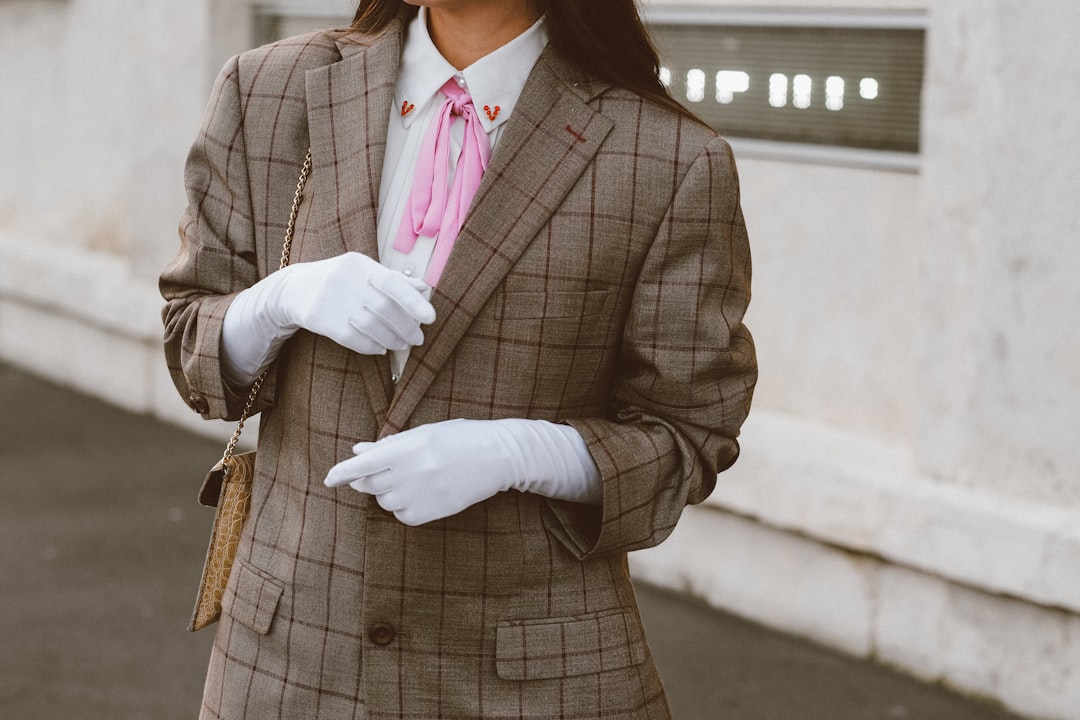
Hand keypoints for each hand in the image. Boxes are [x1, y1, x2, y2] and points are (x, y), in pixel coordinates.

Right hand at [221, 253, 435, 382]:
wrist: (294, 289)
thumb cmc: (340, 281)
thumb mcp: (364, 272)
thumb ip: (393, 280)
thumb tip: (424, 288)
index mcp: (360, 264)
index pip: (392, 283)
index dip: (413, 301)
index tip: (430, 317)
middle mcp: (346, 280)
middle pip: (384, 308)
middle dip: (406, 327)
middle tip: (417, 339)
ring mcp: (331, 300)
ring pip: (370, 326)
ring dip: (391, 339)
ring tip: (401, 345)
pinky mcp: (321, 319)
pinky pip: (353, 338)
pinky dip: (371, 346)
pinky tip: (380, 349)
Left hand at [324, 418, 601, 525]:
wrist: (499, 456)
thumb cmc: (460, 437)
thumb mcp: (424, 432)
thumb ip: (390, 444)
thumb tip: (357, 451)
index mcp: (411, 446)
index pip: (365, 463)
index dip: (343, 472)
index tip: (329, 479)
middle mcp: (415, 471)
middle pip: (371, 484)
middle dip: (366, 480)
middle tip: (373, 474)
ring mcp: (426, 494)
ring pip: (386, 502)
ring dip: (386, 493)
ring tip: (407, 480)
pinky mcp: (436, 511)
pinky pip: (403, 516)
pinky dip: (402, 508)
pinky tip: (416, 495)